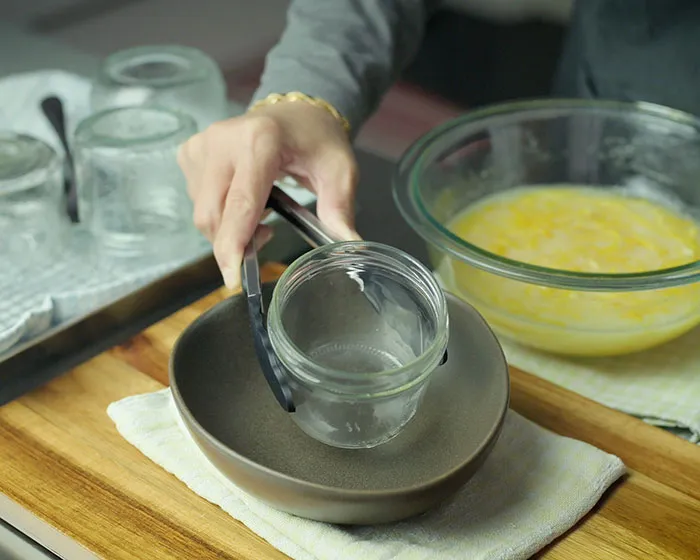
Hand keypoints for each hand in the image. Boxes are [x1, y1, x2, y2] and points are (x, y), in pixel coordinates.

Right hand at [177, 100, 359, 288]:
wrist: (295, 113)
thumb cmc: (317, 141)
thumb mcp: (340, 171)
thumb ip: (340, 209)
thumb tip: (350, 247)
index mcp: (260, 141)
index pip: (240, 204)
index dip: (234, 245)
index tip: (233, 279)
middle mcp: (223, 140)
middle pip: (213, 214)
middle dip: (234, 242)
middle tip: (267, 236)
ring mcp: (202, 144)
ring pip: (204, 212)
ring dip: (229, 228)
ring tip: (262, 214)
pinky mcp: (191, 152)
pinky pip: (197, 200)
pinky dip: (219, 213)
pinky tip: (243, 201)